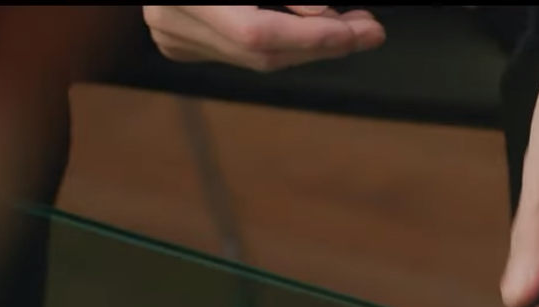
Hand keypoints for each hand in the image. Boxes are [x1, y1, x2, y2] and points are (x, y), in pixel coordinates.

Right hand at [143, 6, 384, 72]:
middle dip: (320, 44)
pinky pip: (239, 52)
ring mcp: (171, 35)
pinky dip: (278, 44)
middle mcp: (170, 18)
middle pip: (259, 53)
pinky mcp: (178, 41)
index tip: (358, 31)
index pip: (255, 32)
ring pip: (253, 59)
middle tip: (368, 31)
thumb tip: (322, 14)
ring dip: (306, 48)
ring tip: (348, 28)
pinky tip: (308, 30)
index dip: (311, 37)